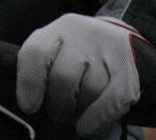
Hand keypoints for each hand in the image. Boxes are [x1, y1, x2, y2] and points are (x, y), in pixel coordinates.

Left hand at [17, 13, 155, 136]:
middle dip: (57, 104)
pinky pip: (110, 101)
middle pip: (62, 78)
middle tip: (57, 111)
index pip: (36, 52)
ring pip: (88, 91)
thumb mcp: (54, 47)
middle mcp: (83, 35)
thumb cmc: (76, 52)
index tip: (29, 105)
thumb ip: (37, 66)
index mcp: (60, 29)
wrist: (119, 40)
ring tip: (78, 105)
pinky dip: (96, 118)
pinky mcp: (128, 71)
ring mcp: (108, 51)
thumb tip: (27, 101)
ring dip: (80, 109)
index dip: (29, 82)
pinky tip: (86, 126)